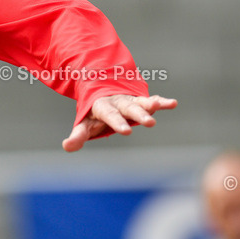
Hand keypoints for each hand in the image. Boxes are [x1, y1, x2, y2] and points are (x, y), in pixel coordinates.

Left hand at [63, 94, 177, 152]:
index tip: (127, 131)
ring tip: (160, 106)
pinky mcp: (141, 102)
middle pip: (128, 108)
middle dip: (139, 114)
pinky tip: (172, 103)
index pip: (110, 115)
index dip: (118, 122)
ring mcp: (130, 101)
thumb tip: (66, 147)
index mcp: (102, 106)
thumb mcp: (84, 124)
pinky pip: (153, 101)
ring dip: (151, 105)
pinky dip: (162, 101)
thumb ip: (78, 136)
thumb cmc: (93, 114)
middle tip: (150, 123)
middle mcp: (118, 102)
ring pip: (141, 102)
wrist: (102, 91)